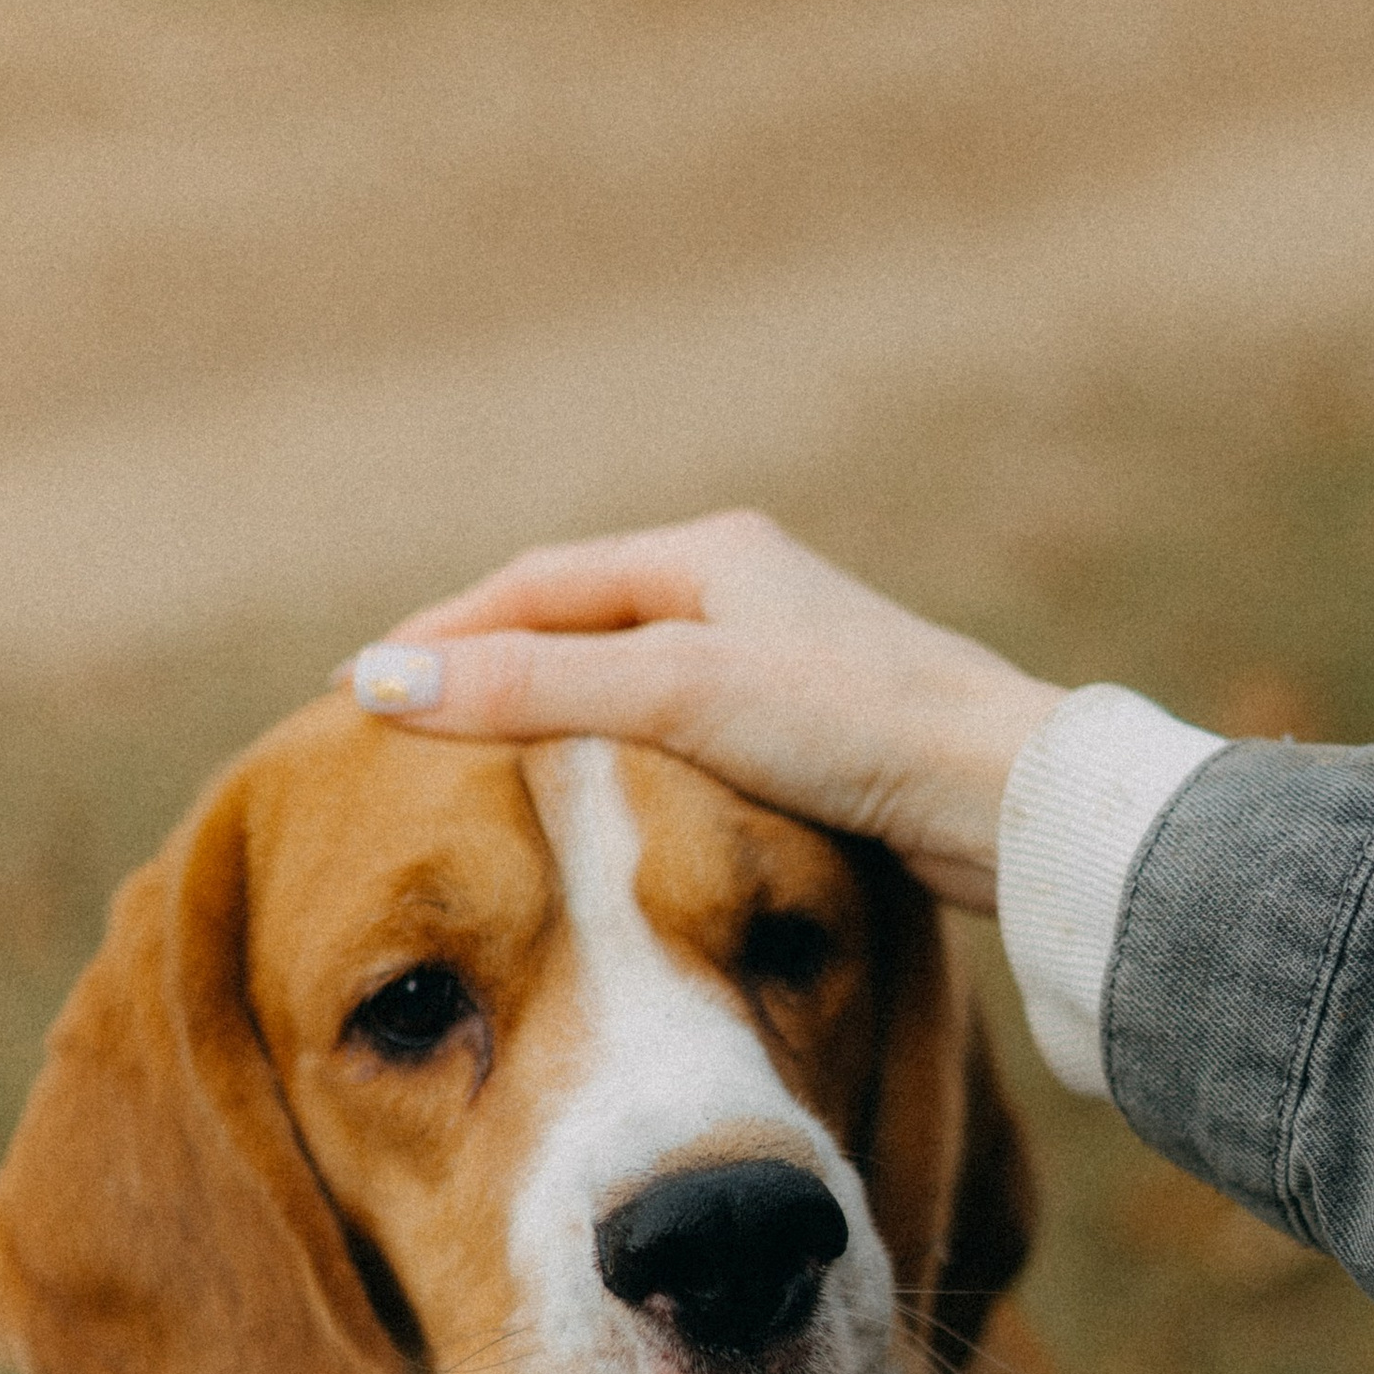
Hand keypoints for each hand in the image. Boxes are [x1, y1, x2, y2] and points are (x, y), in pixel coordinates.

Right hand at [351, 511, 1059, 911]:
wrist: (1013, 804)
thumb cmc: (857, 730)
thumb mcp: (677, 697)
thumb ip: (532, 688)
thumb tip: (385, 683)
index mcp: (709, 554)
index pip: (533, 585)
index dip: (441, 636)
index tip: (359, 692)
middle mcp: (744, 593)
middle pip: (576, 627)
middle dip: (484, 672)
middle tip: (399, 735)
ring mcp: (782, 666)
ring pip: (628, 687)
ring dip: (548, 722)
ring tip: (475, 781)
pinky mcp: (816, 738)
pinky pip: (679, 739)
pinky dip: (615, 766)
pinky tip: (596, 818)